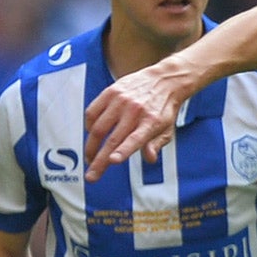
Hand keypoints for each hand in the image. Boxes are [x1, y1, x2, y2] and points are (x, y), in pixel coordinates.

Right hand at [83, 65, 185, 180]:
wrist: (164, 80)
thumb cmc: (164, 108)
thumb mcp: (167, 129)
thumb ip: (156, 144)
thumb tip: (150, 159)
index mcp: (151, 122)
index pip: (135, 139)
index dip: (123, 151)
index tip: (112, 161)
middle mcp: (135, 111)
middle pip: (112, 139)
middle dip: (99, 160)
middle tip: (92, 176)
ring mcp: (121, 100)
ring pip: (98, 127)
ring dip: (91, 147)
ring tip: (90, 159)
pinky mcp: (110, 92)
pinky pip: (92, 111)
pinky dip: (89, 126)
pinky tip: (91, 134)